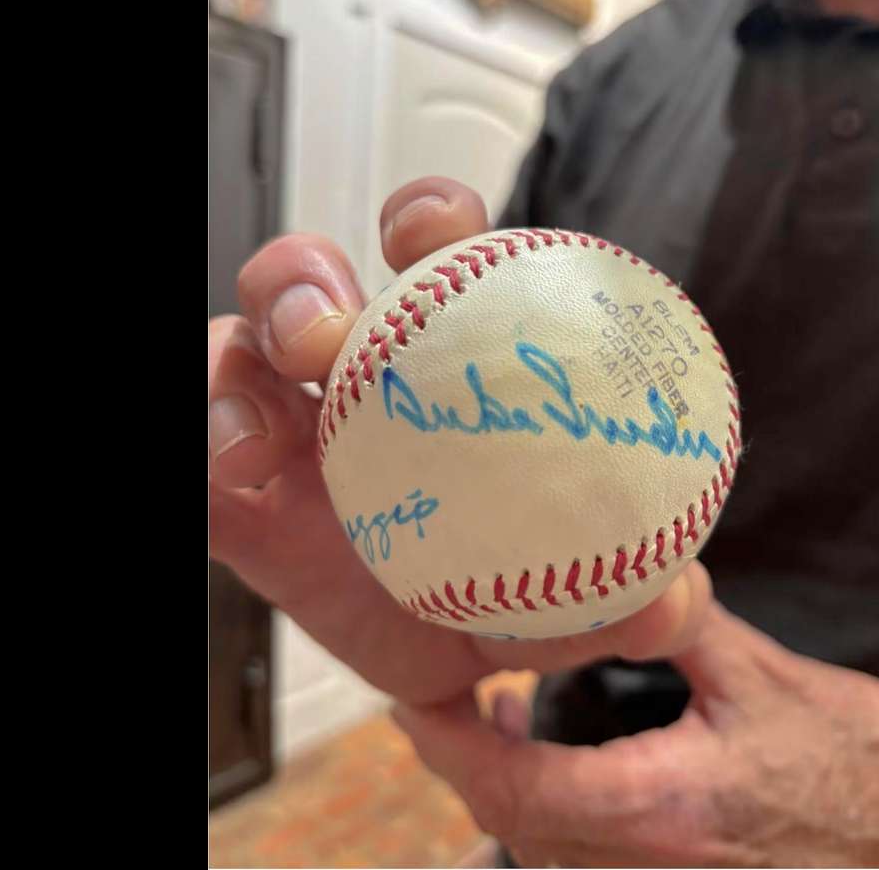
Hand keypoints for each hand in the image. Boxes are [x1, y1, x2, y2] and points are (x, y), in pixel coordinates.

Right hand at [208, 176, 712, 704]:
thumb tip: (674, 599)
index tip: (440, 231)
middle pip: (311, 282)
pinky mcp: (241, 500)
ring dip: (240, 363)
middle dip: (306, 277)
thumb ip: (632, 587)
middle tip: (327, 331)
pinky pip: (204, 460)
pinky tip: (239, 475)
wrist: (450, 658)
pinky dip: (208, 452)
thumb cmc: (515, 585)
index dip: (428, 220)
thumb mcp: (584, 588)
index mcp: (447, 357)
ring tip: (264, 428)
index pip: (432, 256)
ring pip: (235, 350)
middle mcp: (359, 378)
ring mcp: (291, 433)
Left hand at [395, 602, 878, 867]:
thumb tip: (634, 569)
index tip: (415, 699)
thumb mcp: (765, 677)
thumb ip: (684, 626)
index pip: (518, 788)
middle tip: (443, 694)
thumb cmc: (856, 760)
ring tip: (488, 718)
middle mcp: (649, 866)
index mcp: (664, 807)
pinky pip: (582, 864)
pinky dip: (545, 816)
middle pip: (515, 827)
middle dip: (462, 764)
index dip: (450, 746)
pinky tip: (553, 770)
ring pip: (543, 853)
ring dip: (501, 790)